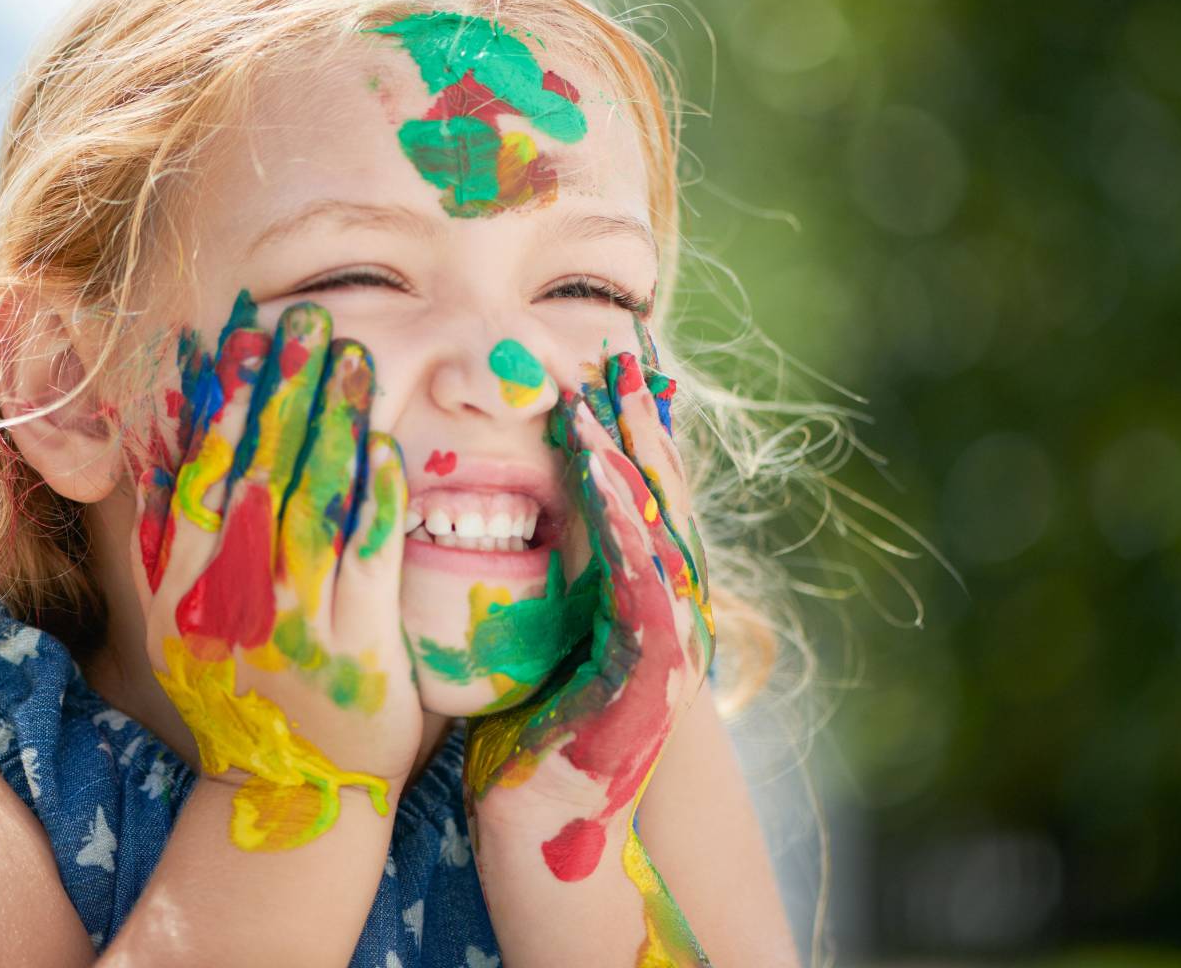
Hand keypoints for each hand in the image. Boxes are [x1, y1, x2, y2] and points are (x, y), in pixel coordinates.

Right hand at [122, 293, 419, 851]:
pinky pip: (368, 561)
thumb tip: (162, 445)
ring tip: (350, 356)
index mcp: (182, 590)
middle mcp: (231, 603)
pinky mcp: (357, 650)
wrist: (290, 797)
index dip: (217, 400)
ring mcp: (296, 627)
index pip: (194, 475)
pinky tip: (384, 446)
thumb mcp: (184, 619)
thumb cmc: (246, 693)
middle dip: (280, 388)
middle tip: (304, 318)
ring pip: (311, 505)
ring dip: (331, 423)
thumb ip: (176, 540)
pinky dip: (374, 500)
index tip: (236, 335)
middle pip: (254, 474)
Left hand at [463, 347, 714, 878]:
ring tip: (606, 388)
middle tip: (622, 348)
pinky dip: (620, 519)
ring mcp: (672, 642)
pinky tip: (598, 471)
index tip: (604, 362)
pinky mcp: (653, 673)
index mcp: (645, 601)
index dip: (628, 428)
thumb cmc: (527, 736)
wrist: (546, 833)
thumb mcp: (540, 636)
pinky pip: (638, 577)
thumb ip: (545, 576)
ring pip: (656, 525)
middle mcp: (671, 613)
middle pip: (663, 496)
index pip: (641, 496)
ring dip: (633, 453)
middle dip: (643, 420)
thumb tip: (508, 507)